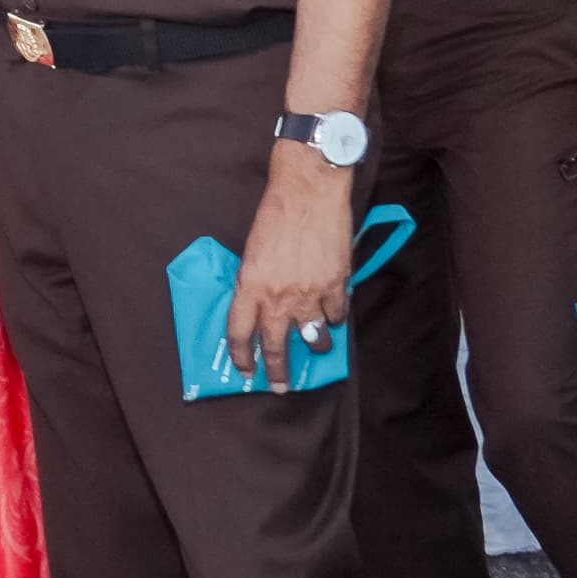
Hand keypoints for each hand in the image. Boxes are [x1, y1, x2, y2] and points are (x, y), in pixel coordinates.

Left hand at [227, 150, 355, 389]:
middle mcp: (278, 296)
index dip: (242, 356)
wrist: (309, 191)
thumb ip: (255, 281)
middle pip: (276, 345)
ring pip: (313, 337)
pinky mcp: (336, 285)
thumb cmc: (276, 213)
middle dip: (278, 370)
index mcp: (251, 285)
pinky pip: (337, 315)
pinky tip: (333, 317)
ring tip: (316, 349)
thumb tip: (260, 306)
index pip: (239, 332)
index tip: (245, 370)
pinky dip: (335, 318)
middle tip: (281, 386)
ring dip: (315, 347)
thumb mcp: (252, 250)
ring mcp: (309, 294)